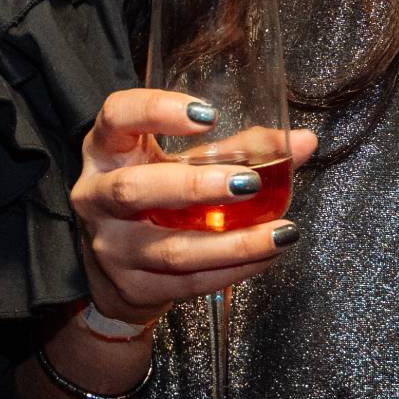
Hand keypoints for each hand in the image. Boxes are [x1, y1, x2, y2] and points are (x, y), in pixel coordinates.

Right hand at [72, 88, 315, 326]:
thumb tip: (303, 142)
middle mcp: (96, 196)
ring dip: (232, 243)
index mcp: (106, 150)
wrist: (114, 267)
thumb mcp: (177, 162)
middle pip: (133, 189)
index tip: (207, 115)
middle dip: (193, 187)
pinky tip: (267, 255)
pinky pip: (189, 282)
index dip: (156, 111)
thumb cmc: (154, 195)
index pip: (117, 117)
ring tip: (280, 231)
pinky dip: (234, 269)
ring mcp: (111, 247)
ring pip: (170, 248)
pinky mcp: (133, 287)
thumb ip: (238, 149)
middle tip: (247, 181)